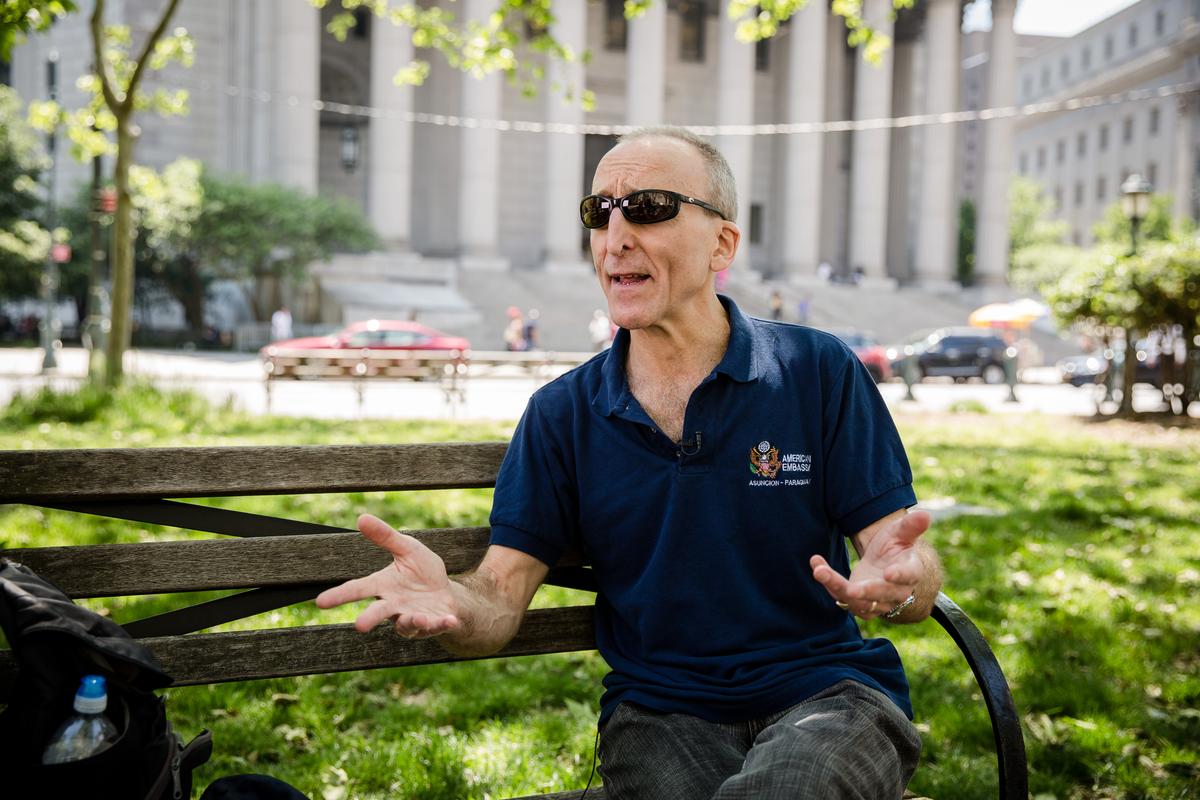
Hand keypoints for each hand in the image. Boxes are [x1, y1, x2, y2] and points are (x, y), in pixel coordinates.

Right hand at [315, 514, 461, 637]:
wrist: (446, 594)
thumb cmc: (421, 572)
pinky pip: (435, 626)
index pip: (359, 589)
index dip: (340, 595)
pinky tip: (448, 619)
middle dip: (369, 619)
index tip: (320, 602)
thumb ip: (386, 537)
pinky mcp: (431, 625)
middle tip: (359, 626)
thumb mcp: (407, 549)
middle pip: (377, 613)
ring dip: (410, 621)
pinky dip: (441, 624)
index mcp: (384, 586)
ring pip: (406, 623)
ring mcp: (412, 618)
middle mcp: (394, 606)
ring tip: (415, 617)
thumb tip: (361, 517)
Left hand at [809, 510, 929, 619]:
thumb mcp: (901, 534)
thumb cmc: (896, 548)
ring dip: (837, 586)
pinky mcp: (859, 604)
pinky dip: (828, 583)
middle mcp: (896, 592)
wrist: (885, 566)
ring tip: (820, 571)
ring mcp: (877, 602)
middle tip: (851, 589)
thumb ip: (910, 527)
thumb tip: (925, 514)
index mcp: (910, 572)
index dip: (900, 575)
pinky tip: (817, 565)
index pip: (908, 576)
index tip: (889, 573)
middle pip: (882, 594)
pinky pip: (842, 597)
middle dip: (866, 591)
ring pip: (858, 601)